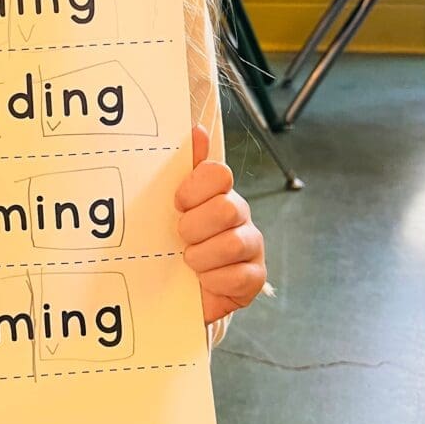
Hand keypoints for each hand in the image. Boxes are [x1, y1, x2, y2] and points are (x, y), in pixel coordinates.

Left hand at [175, 125, 265, 324]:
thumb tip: (196, 131)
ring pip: (232, 243)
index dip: (194, 189)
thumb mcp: (169, 207)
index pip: (218, 173)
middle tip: (181, 237)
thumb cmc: (172, 244)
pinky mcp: (255, 277)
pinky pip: (238, 276)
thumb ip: (181, 169)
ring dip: (201, 256)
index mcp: (219, 192)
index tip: (177, 203)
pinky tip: (204, 280)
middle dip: (195, 227)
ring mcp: (251, 245)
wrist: (174, 291)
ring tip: (190, 261)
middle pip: (226, 209)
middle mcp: (239, 214)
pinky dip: (214, 280)